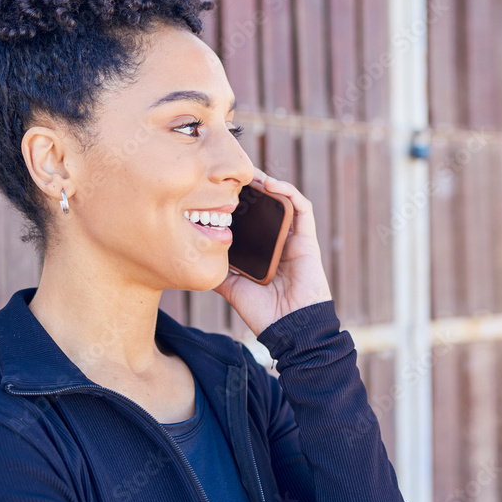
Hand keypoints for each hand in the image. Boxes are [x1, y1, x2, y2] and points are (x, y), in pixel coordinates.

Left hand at [213, 167, 332, 336]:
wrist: (290, 329)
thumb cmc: (263, 313)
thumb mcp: (232, 288)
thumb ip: (218, 271)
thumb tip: (193, 256)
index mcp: (262, 253)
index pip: (251, 221)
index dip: (237, 203)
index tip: (217, 190)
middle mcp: (279, 243)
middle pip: (266, 207)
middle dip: (250, 188)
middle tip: (230, 174)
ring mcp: (294, 240)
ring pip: (283, 202)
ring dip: (268, 183)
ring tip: (248, 172)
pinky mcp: (308, 240)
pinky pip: (302, 208)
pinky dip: (288, 192)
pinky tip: (270, 184)